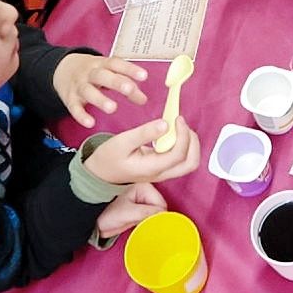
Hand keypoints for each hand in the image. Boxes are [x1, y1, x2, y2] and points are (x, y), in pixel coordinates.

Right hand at [53, 53, 147, 128]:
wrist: (63, 69)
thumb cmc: (94, 73)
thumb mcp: (109, 74)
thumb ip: (127, 86)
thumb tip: (143, 100)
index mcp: (102, 64)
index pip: (116, 63)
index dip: (130, 69)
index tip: (143, 76)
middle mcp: (90, 73)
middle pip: (102, 75)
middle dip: (116, 82)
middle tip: (129, 90)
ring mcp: (79, 85)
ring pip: (88, 91)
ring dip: (100, 99)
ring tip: (112, 108)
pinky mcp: (70, 98)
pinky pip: (74, 107)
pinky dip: (81, 115)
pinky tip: (90, 123)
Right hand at [85, 116, 201, 185]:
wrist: (100, 173)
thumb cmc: (109, 158)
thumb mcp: (122, 142)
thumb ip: (144, 133)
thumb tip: (166, 124)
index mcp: (153, 168)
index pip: (179, 154)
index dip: (183, 135)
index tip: (177, 119)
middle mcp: (161, 173)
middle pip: (191, 163)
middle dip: (193, 142)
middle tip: (181, 125)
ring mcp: (163, 172)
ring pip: (188, 162)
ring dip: (189, 144)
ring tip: (177, 128)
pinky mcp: (161, 168)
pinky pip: (180, 159)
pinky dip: (182, 145)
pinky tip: (171, 133)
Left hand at [96, 181, 167, 239]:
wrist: (94, 222)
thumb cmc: (105, 213)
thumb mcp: (127, 213)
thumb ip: (147, 213)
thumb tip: (164, 216)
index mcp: (143, 186)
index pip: (161, 203)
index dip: (158, 215)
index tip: (151, 223)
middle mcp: (145, 191)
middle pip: (160, 208)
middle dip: (153, 218)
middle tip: (140, 223)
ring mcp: (142, 201)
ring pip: (156, 214)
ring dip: (150, 222)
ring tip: (136, 223)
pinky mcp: (140, 210)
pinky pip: (150, 218)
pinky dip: (147, 223)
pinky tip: (137, 225)